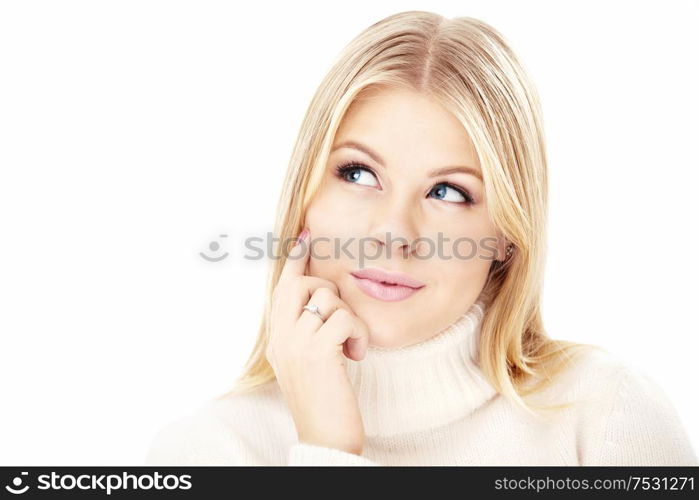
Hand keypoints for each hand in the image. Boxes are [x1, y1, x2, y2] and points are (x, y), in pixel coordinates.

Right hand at [266, 228, 369, 454]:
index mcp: (277, 338)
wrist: (325, 436)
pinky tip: (356, 356)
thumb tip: (323, 303)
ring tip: (352, 346)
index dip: (294, 261)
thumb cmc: (324, 399)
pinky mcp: (317, 352)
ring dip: (349, 320)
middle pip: (300, 284)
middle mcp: (280, 337)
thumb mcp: (308, 360)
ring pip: (327, 299)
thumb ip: (307, 331)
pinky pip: (344, 319)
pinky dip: (358, 335)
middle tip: (339, 319)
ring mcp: (295, 343)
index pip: (282, 288)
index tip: (304, 236)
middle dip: (326, 292)